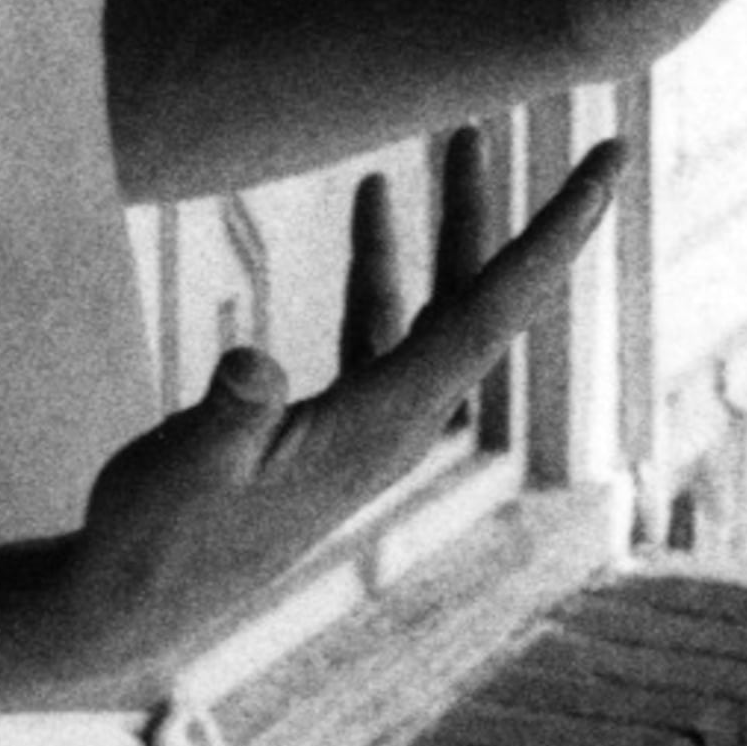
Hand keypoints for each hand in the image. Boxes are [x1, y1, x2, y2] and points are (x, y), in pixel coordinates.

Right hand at [62, 132, 618, 690]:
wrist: (138, 607)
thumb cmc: (157, 536)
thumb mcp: (184, 466)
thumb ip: (228, 413)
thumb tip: (252, 362)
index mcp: (384, 424)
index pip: (491, 311)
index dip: (554, 233)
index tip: (608, 163)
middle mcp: (400, 425)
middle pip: (485, 300)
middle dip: (518, 212)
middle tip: (570, 139)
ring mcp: (373, 427)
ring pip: (442, 309)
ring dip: (453, 228)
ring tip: (459, 142)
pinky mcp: (339, 428)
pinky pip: (388, 329)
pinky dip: (389, 267)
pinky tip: (370, 214)